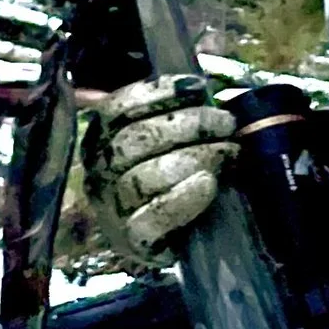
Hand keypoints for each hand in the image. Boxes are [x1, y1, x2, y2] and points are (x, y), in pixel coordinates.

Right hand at [83, 77, 236, 265]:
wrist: (180, 240)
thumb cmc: (176, 180)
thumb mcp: (167, 142)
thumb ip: (173, 115)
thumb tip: (199, 87)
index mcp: (102, 139)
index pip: (118, 108)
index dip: (157, 93)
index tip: (197, 87)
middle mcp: (100, 172)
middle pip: (134, 140)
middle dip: (187, 125)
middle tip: (225, 123)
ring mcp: (113, 209)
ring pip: (142, 177)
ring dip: (193, 157)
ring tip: (228, 151)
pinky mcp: (133, 242)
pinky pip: (153, 218)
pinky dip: (182, 198)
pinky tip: (207, 184)